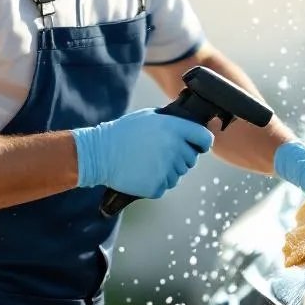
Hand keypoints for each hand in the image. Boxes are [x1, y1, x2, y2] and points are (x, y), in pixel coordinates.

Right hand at [72, 109, 213, 199]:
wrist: (99, 154)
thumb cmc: (123, 133)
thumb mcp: (150, 117)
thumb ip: (173, 122)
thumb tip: (189, 128)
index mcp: (175, 129)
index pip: (205, 139)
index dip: (203, 142)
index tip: (198, 145)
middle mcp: (174, 149)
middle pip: (191, 159)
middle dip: (179, 157)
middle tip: (158, 153)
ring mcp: (167, 170)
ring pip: (177, 174)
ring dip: (167, 171)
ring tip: (146, 162)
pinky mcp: (156, 187)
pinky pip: (164, 186)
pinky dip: (154, 183)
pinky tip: (141, 173)